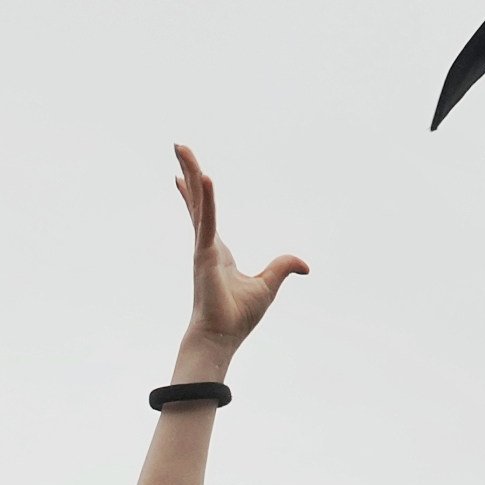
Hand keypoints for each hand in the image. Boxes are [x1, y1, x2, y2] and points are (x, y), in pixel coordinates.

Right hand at [171, 146, 306, 372]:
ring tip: (181, 149)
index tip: (184, 177)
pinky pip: (207, 221)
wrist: (220, 337)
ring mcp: (203, 247)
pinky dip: (208, 200)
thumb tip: (305, 264)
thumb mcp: (268, 285)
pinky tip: (207, 178)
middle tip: (179, 147)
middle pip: (197, 200)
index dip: (197, 194)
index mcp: (217, 250)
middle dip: (189, 172)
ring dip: (191, 174)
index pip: (205, 214)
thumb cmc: (236, 316)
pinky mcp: (205, 254)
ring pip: (198, 203)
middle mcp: (206, 244)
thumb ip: (283, 267)